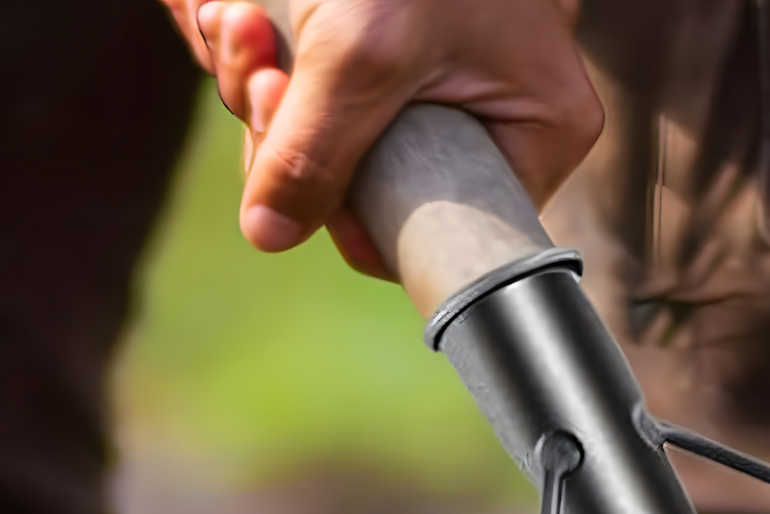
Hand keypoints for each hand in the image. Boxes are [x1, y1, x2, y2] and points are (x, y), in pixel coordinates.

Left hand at [164, 0, 602, 276]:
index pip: (442, 227)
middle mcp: (493, 112)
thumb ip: (316, 151)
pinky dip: (259, 49)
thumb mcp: (363, 48)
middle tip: (258, 81)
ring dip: (259, 85)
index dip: (355, 221)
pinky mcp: (379, 37)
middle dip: (293, 135)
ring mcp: (435, 75)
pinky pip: (310, 81)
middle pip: (375, 181)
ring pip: (331, 130)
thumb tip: (269, 234)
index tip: (291, 172)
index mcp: (536, 130)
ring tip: (236, 23)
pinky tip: (233, 12)